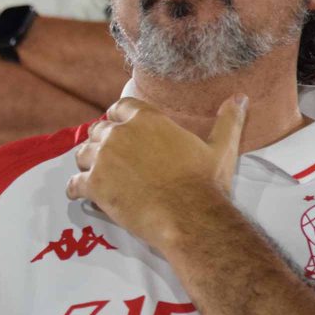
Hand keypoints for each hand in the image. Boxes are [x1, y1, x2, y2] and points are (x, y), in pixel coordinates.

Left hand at [66, 94, 246, 250]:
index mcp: (147, 119)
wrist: (189, 216)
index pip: (120, 107)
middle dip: (101, 142)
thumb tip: (240, 98)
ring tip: (95, 175)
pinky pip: (74, 183)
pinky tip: (79, 194)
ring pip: (82, 154)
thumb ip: (228, 120)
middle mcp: (120, 134)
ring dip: (87, 163)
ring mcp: (103, 159)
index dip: (118, 118)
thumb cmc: (204, 183)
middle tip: (109, 158)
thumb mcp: (221, 148)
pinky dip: (75, 189)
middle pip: (98, 130)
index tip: (119, 129)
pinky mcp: (94, 185)